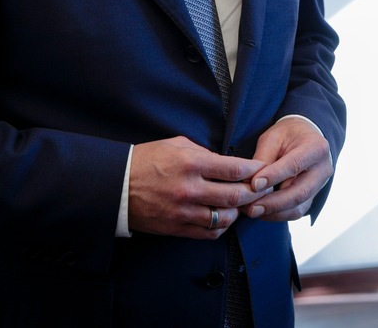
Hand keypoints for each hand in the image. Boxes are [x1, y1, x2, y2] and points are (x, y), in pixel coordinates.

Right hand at [128, 136, 268, 238]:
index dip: (253, 169)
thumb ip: (204, 153)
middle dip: (254, 193)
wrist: (117, 184)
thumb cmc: (147, 160)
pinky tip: (222, 218)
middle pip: (235, 196)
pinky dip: (220, 227)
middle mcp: (189, 188)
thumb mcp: (176, 144)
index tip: (261, 169)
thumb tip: (227, 162)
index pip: (234, 169)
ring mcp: (183, 211)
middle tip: (261, 189)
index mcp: (191, 163)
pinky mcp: (176, 228)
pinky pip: (208, 233)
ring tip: (241, 205)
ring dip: (238, 212)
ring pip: (224, 218)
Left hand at [243, 117, 332, 221]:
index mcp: (316, 148)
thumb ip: (264, 158)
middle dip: (274, 203)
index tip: (254, 185)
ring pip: (299, 207)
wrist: (304, 137)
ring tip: (252, 211)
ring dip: (274, 212)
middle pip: (300, 192)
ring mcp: (319, 186)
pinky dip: (277, 215)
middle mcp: (323, 169)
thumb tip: (251, 183)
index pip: (295, 165)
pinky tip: (261, 212)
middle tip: (251, 207)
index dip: (274, 177)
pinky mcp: (312, 198)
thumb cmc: (288, 135)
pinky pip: (296, 212)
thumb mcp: (274, 137)